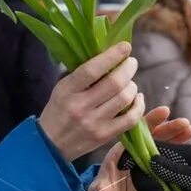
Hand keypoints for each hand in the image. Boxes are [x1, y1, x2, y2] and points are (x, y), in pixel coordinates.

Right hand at [40, 46, 142, 161]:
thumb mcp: (63, 87)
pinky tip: (137, 98)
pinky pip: (131, 119)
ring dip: (133, 86)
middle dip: (128, 69)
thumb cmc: (59, 109)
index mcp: (68, 90)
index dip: (112, 56)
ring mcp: (94, 123)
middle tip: (131, 63)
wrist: (52, 143)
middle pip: (114, 83)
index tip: (125, 46)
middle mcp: (81, 106)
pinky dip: (139, 105)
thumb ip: (83, 73)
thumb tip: (109, 55)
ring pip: (125, 99)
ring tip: (130, 82)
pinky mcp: (105, 135)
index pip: (92, 70)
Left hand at [84, 107, 190, 190]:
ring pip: (165, 147)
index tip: (164, 112)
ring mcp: (148, 164)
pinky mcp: (157, 174)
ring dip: (178, 138)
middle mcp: (137, 155)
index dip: (151, 121)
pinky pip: (170, 162)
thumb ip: (102, 189)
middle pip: (155, 137)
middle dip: (170, 128)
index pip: (137, 132)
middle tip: (185, 123)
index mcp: (123, 152)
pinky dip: (180, 155)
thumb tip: (102, 188)